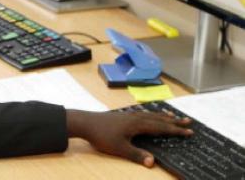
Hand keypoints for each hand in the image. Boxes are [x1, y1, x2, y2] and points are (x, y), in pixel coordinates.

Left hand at [66, 109, 191, 166]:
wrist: (85, 123)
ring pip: (150, 114)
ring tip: (173, 117)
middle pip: (158, 118)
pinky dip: (151, 114)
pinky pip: (143, 113)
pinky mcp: (123, 116)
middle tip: (188, 121)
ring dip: (163, 116)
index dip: (175, 130)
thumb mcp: (119, 149)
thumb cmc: (102, 136)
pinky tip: (150, 116)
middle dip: (173, 121)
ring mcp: (129, 115)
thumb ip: (137, 155)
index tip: (189, 131)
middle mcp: (135, 117)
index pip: (160, 127)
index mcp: (137, 125)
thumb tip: (153, 163)